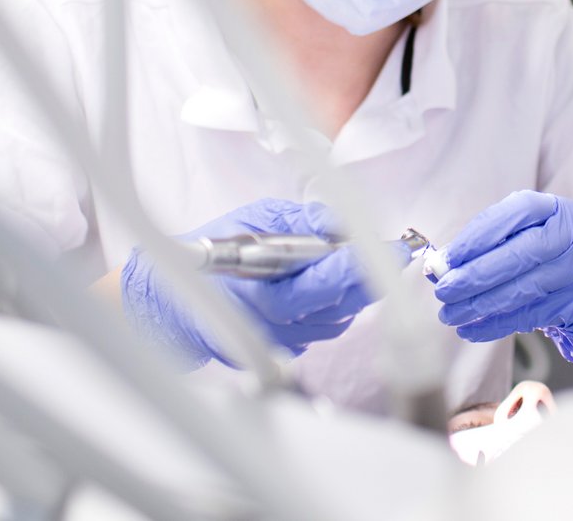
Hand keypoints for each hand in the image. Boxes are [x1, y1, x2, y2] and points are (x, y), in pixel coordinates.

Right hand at [121, 198, 382, 368]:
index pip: (319, 286)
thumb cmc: (213, 255)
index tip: (391, 250)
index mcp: (261, 292)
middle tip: (398, 254)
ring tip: (369, 262)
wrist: (173, 305)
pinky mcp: (287, 351)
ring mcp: (282, 342)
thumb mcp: (252, 221)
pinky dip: (338, 305)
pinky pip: (325, 327)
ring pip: (337, 319)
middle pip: (339, 307)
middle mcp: (274, 325)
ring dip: (357, 292)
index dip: (357, 268)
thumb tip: (337, 225)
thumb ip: (296, 222)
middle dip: (371, 279)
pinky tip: (338, 284)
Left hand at [432, 191, 572, 378]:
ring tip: (450, 313)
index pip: (515, 212)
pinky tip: (473, 329)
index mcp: (558, 210)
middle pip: (518, 253)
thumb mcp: (532, 242)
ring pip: (522, 288)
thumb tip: (440, 264)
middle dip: (475, 274)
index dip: (479, 234)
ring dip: (480, 304)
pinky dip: (496, 324)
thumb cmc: (559, 266)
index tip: (449, 257)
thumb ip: (491, 247)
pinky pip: (529, 315)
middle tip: (444, 290)